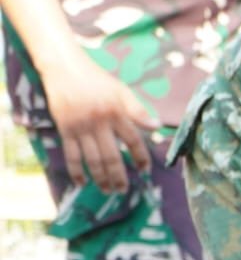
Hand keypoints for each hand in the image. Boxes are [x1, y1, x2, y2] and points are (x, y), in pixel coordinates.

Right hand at [39, 51, 156, 190]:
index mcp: (117, 113)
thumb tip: (158, 127)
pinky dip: (76, 171)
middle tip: (123, 189)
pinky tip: (82, 183)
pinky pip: (71, 155)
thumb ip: (138, 111)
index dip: (141, 157)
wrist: (65, 68)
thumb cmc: (97, 80)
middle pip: (112, 156)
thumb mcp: (122, 91)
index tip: (145, 170)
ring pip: (92, 159)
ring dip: (100, 178)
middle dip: (119, 176)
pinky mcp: (65, 129)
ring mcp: (80, 127)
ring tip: (108, 190)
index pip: (133, 141)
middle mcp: (99, 122)